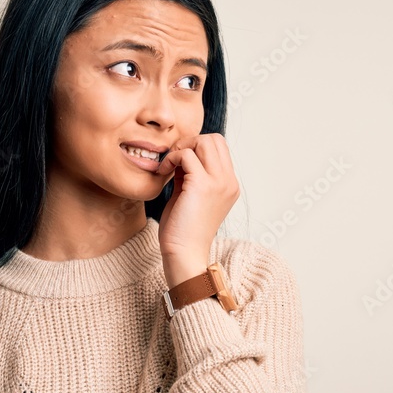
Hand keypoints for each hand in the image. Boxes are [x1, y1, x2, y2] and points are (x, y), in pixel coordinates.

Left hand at [155, 133, 240, 286]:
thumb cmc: (184, 230)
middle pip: (214, 139)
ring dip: (182, 148)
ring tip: (168, 166)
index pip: (219, 147)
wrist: (185, 254)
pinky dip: (171, 159)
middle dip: (190, 143)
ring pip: (204, 141)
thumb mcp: (191, 196)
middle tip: (173, 160)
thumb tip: (182, 153)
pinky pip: (186, 155)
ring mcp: (219, 183)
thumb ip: (191, 174)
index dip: (197, 147)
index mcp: (229, 185)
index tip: (179, 162)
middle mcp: (229, 182)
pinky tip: (162, 172)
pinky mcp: (203, 185)